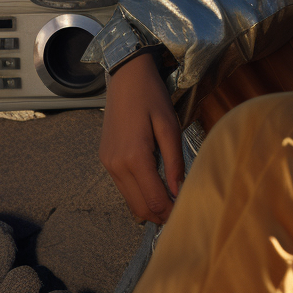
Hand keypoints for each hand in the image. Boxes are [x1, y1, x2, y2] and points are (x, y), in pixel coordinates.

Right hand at [99, 52, 184, 224]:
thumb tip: (178, 191)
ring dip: (149, 205)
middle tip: (180, 210)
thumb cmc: (152, 97)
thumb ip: (174, 161)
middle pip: (139, 207)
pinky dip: (139, 192)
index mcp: (134, 157)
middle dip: (159, 215)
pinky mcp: (105, 159)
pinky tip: (155, 183)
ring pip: (129, 200)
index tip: (186, 212)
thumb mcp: (170, 125)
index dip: (170, 212)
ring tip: (171, 199)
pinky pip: (123, 186)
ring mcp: (108, 164)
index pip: (153, 200)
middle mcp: (116, 166)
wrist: (126, 77)